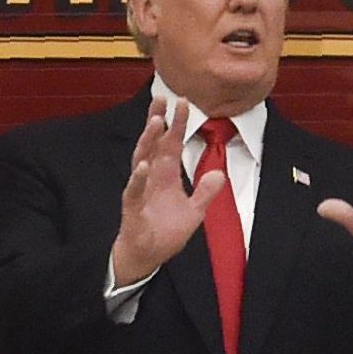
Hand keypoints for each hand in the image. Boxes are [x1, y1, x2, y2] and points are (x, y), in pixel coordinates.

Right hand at [108, 98, 211, 291]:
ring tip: (156, 122)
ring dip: (148, 140)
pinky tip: (144, 165)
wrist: (147, 255)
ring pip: (141, 158)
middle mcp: (151, 176)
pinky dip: (138, 178)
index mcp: (166, 175)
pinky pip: (134, 189)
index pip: (171, 143)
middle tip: (162, 97)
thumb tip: (219, 175)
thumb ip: (206, 193)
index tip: (183, 101)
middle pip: (154, 143)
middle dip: (157, 120)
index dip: (177, 123)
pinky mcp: (133, 207)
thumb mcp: (194, 212)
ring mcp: (140, 189)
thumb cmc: (165, 232)